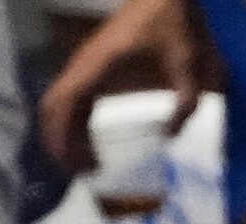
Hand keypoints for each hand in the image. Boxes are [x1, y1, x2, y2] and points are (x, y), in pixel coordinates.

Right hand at [40, 0, 202, 171]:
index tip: (73, 164)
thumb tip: (170, 137)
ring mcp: (87, 65)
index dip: (60, 134)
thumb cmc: (176, 27)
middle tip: (83, 175)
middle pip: (54, 106)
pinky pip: (76, 97)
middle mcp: (84, 65)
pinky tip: (93, 144)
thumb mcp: (191, 65)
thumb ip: (186, 101)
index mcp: (98, 65)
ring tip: (89, 166)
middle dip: (59, 141)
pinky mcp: (96, 67)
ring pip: (61, 103)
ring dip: (66, 134)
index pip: (63, 101)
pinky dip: (76, 122)